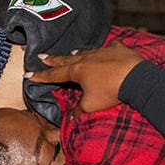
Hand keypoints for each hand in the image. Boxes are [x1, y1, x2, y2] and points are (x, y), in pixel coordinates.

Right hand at [26, 42, 146, 112]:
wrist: (135, 77)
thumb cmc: (110, 92)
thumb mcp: (91, 105)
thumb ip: (79, 110)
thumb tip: (73, 118)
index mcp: (77, 71)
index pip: (55, 75)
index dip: (41, 76)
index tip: (29, 74)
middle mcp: (87, 58)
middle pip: (66, 59)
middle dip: (53, 59)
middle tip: (42, 56)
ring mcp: (103, 52)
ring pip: (87, 51)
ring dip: (78, 52)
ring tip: (72, 51)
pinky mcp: (119, 49)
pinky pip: (111, 47)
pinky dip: (107, 49)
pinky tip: (107, 47)